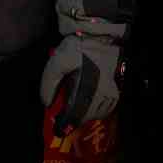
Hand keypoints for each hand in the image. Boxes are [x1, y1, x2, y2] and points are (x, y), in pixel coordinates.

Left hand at [40, 0, 126, 136]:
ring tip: (74, 114)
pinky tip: (89, 107)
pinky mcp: (116, 86)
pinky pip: (108, 106)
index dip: (66, 123)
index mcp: (89, 87)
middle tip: (63, 122)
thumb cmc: (77, 46)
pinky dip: (98, 110)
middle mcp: (103, 92)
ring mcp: (112, 90)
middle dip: (75, 120)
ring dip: (86, 116)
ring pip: (99, 112)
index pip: (77, 113)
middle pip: (88, 116)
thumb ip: (49, 83)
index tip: (58, 129)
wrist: (99, 32)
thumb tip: (46, 103)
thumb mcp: (57, 61)